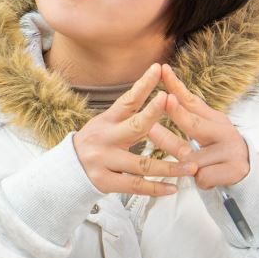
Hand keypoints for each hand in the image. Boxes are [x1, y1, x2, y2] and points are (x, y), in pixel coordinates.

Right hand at [72, 64, 197, 196]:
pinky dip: (156, 188)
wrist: (67, 170)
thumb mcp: (105, 124)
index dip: (143, 84)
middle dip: (153, 113)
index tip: (158, 69)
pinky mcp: (105, 182)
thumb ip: (128, 116)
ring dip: (169, 167)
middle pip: (134, 126)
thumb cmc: (94, 144)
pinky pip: (135, 186)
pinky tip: (173, 188)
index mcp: (107, 121)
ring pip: (142, 164)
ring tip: (191, 166)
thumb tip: (158, 97)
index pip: (127, 100)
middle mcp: (105, 138)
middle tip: (173, 102)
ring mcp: (104, 160)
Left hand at [156, 65, 250, 188]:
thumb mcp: (204, 134)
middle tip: (166, 99)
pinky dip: (201, 182)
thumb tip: (161, 106)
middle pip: (194, 123)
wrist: (248, 175)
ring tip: (196, 170)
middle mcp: (224, 130)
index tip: (163, 70)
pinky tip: (209, 181)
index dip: (176, 86)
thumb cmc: (218, 151)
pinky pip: (203, 176)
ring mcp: (230, 149)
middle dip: (178, 112)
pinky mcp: (235, 168)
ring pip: (193, 159)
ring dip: (188, 167)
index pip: (192, 101)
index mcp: (214, 119)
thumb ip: (187, 120)